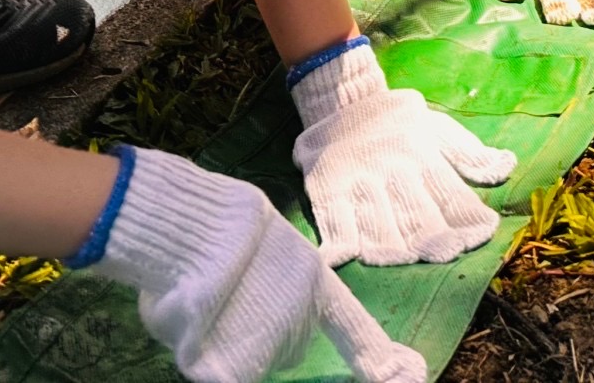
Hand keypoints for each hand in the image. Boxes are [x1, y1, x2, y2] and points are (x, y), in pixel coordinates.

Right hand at [96, 147, 427, 382]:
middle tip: (229, 291)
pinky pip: (224, 371)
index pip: (355, 330)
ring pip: (250, 356)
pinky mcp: (232, 369)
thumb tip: (254, 303)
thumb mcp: (264, 246)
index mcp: (315, 285)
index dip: (376, 359)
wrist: (186, 228)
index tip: (407, 376)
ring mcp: (268, 348)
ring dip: (231, 337)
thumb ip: (271, 286)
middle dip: (261, 328)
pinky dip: (208, 355)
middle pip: (285, 345)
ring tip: (204, 296)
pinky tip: (196, 322)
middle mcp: (300, 321)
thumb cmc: (216, 226)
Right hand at [290, 43, 515, 266]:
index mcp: (422, 153)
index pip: (449, 192)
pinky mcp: (327, 189)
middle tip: (446, 252)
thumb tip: (508, 168)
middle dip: (432, 236)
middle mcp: (392, 169)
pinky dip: (339, 242)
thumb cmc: (398, 123)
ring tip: (404, 258)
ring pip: (376, 223)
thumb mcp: (436, 128)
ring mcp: (358, 181)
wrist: (342, 101)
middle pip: (414, 213)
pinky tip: (343, 258)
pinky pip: (332, 220)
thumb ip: (469, 153)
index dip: (466, 216)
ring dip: (391, 245)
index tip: (482, 235)